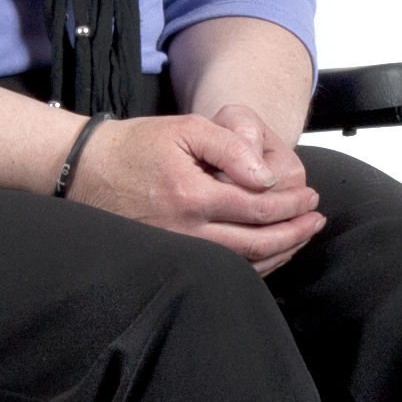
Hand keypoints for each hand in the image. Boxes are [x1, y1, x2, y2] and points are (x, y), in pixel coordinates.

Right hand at [69, 104, 324, 272]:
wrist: (85, 170)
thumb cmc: (135, 146)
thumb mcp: (185, 129)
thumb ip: (231, 148)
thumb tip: (269, 176)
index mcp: (192, 197)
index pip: (259, 209)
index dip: (292, 205)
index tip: (311, 196)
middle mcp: (186, 232)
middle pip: (258, 244)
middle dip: (295, 232)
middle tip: (316, 219)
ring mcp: (178, 251)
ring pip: (244, 265)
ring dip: (280, 252)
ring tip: (302, 236)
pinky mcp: (172, 259)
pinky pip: (224, 271)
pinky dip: (254, 265)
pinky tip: (270, 253)